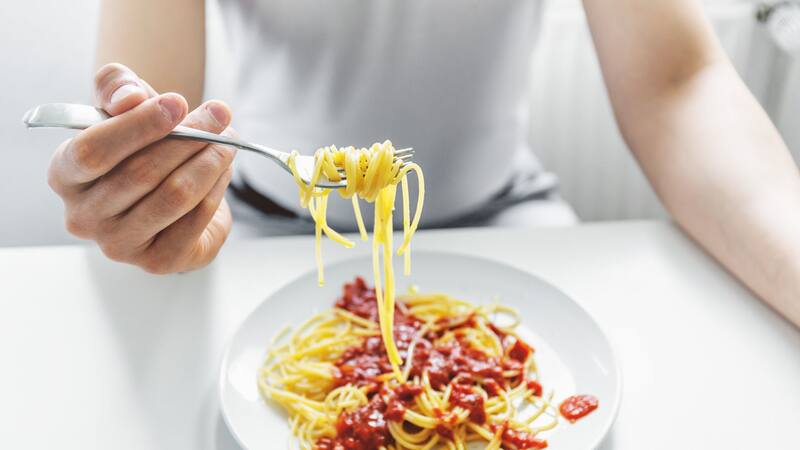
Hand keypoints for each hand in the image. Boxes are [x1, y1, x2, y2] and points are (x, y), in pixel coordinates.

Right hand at [48, 63, 236, 273]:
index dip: (138, 125)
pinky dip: (216, 188)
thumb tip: (128, 98)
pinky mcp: (156, 261)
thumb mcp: (123, 102)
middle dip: (189, 138)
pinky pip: (195, 219)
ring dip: (209, 162)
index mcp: (64, 175)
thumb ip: (116, 86)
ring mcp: (118, 244)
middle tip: (220, 114)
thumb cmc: (139, 143)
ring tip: (227, 140)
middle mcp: (83, 216)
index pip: (92, 151)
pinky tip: (223, 169)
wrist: (166, 189)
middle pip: (141, 173)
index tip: (178, 102)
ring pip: (174, 196)